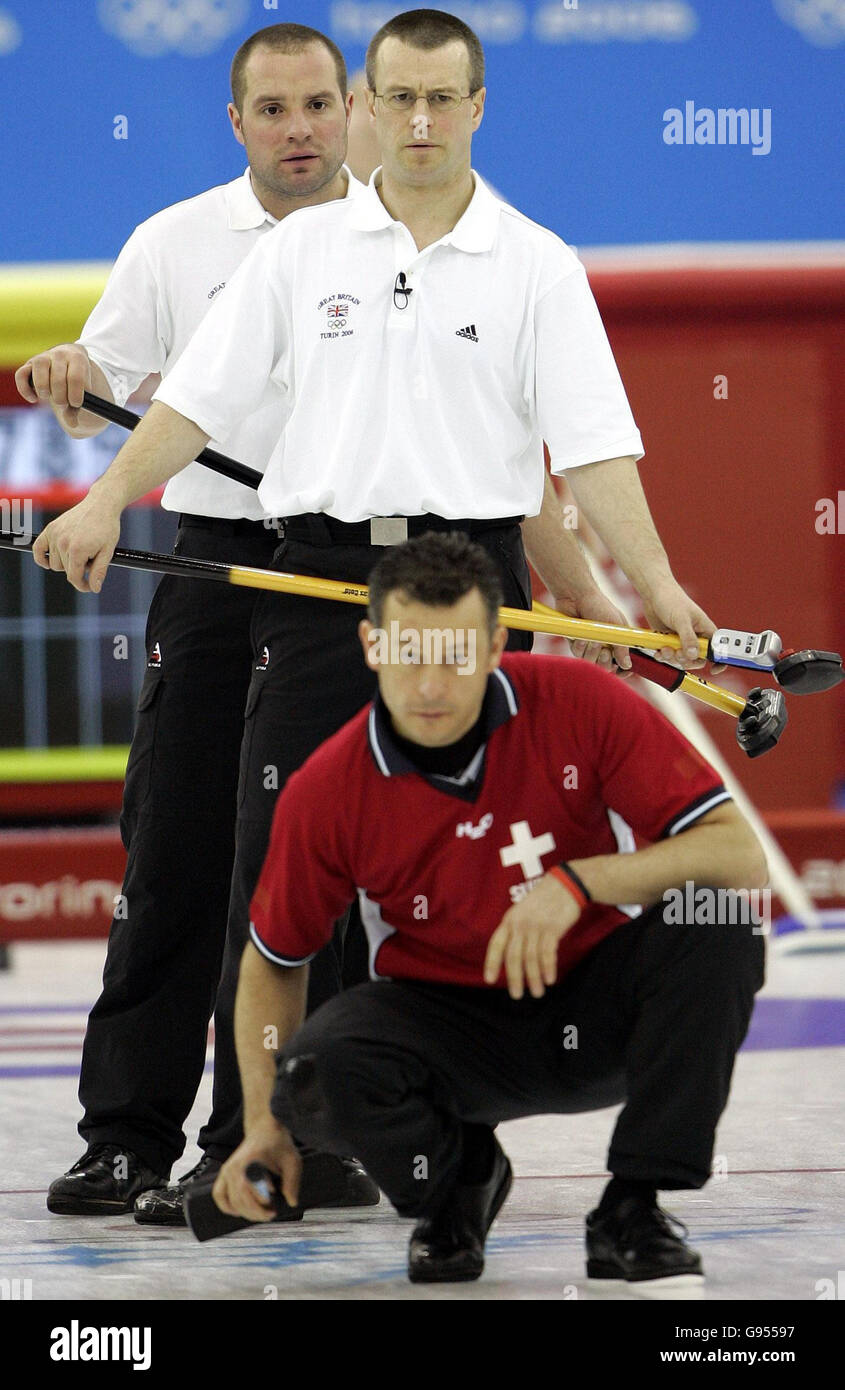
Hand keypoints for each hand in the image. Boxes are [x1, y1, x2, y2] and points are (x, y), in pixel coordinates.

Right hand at [15, 344, 96, 432]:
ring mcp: (43, 357)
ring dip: (44, 392)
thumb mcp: (81, 390)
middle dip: (61, 398)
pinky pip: (21, 376)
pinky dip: (25, 390)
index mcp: (77, 359)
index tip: (76, 404)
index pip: (75, 378)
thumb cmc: (76, 380)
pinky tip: (34, 399)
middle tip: (63, 403)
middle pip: (58, 381)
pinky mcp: (29, 364)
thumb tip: (72, 424)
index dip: (75, 396)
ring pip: (39, 376)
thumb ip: (76, 407)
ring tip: (49, 397)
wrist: (70, 360)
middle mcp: (59, 355)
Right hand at [32, 491, 121, 592]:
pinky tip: (47, 562)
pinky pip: (38, 549)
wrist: (101, 504)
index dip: (82, 585)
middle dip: (78, 570)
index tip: (89, 587)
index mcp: (77, 550)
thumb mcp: (108, 551)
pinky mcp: (50, 528)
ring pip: (54, 563)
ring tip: (80, 551)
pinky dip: (41, 558)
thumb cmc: (107, 527)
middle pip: (65, 570)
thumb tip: (94, 588)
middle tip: (90, 559)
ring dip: (65, 562)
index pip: (74, 577)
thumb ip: (99, 571)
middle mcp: (63, 543)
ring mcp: (54, 535)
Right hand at [212, 1118, 301, 1221]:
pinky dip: (227, 1206)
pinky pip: (219, 1194)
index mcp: (247, 1162)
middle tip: (271, 1214)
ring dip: (245, 1212)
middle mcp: (233, 1167)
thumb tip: (292, 1202)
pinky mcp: (225, 1173)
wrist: (264, 1128)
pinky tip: (240, 1212)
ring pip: (230, 1201)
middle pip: (239, 1200)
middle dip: (255, 1213)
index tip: (273, 1210)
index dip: (259, 1206)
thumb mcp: (292, 1160)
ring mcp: (226, 1170)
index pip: (247, 1192)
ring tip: (261, 1214)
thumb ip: (292, 1181)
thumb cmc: (278, 1142)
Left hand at [483, 873, 582, 998]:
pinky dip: (547, 968)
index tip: (489, 980)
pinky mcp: (552, 928)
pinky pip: (547, 953)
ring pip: (531, 958)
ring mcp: (536, 926)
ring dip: (533, 978)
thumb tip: (511, 957)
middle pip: (513, 956)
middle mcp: (520, 924)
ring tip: (537, 993)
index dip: (491, 963)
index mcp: (509, 920)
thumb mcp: (523, 911)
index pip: (496, 944)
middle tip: (517, 995)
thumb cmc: (543, 901)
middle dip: (514, 978)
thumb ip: (516, 931)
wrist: (565, 885)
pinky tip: (549, 980)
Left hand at [555, 588, 632, 673]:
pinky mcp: (575, 644)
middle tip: (605, 652)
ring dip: (592, 653)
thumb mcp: (615, 626)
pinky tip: (582, 638)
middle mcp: (605, 646)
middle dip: (606, 662)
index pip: (622, 663)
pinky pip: (578, 654)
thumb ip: (622, 648)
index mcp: (618, 642)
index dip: (623, 670)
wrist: (577, 596)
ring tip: (593, 640)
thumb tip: (627, 665)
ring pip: (591, 662)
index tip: (624, 671)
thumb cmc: (600, 606)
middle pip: (606, 667)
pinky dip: (580, 647)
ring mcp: (589, 646)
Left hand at [641, 579, 725, 673]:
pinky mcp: (670, 642)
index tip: (714, 670)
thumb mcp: (681, 619)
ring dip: (672, 658)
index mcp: (706, 630)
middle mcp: (696, 637)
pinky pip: (669, 656)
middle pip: (698, 659)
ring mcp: (682, 640)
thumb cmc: (672, 600)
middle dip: (687, 660)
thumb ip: (688, 638)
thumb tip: (694, 655)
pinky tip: (659, 651)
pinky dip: (664, 656)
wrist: (653, 594)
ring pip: (682, 659)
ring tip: (665, 649)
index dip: (719, 661)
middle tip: (678, 654)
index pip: (718, 649)